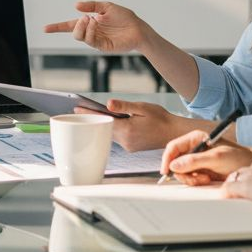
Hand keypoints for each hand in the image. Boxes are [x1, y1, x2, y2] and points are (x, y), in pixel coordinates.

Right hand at [43, 0, 149, 52]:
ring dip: (82, 27)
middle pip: (74, 32)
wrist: (138, 29)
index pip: (71, 25)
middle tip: (86, 17)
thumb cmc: (125, 18)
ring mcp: (96, 40)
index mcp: (91, 22)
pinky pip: (90, 40)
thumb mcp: (107, 6)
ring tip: (91, 19)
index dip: (58, 27)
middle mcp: (91, 32)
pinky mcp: (102, 46)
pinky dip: (89, 31)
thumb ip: (92, 5)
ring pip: (80, 37)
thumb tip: (76, 6)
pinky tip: (95, 24)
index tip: (45, 29)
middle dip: (76, 25)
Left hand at [77, 100, 201, 150]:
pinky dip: (112, 129)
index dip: (89, 114)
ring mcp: (128, 145)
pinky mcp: (131, 147)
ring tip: (91, 113)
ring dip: (102, 124)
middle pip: (104, 128)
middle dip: (93, 119)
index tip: (76, 109)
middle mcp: (126, 141)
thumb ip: (124, 106)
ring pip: (110, 133)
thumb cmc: (161, 118)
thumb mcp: (142, 108)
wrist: (174, 133)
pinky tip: (109, 121)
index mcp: (127, 130)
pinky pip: (117, 137)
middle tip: (78, 110)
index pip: (103, 120)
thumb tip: (108, 104)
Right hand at [161, 129, 251, 184]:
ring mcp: (196, 160)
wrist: (251, 168)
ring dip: (191, 178)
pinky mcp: (200, 170)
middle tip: (196, 178)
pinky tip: (207, 179)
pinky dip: (196, 181)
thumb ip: (194, 161)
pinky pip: (189, 178)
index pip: (173, 147)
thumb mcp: (216, 158)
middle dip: (184, 172)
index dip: (167, 159)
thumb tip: (174, 165)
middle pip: (175, 162)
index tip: (167, 171)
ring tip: (205, 178)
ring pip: (181, 172)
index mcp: (195, 138)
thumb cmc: (238, 158)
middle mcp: (193, 148)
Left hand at [220, 157, 251, 211]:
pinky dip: (226, 193)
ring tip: (232, 194)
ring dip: (234, 185)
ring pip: (236, 178)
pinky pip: (229, 188)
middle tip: (240, 188)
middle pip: (243, 171)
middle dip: (241, 179)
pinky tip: (225, 197)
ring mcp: (251, 175)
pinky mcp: (245, 186)